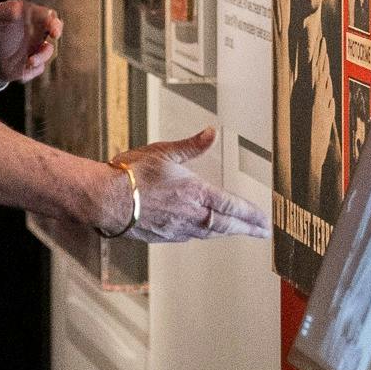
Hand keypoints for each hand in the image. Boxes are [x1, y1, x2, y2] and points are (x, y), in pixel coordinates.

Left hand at [0, 0, 62, 87]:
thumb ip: (8, 10)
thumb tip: (17, 7)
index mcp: (34, 18)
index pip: (49, 17)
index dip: (54, 24)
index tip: (54, 32)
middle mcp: (39, 33)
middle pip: (54, 32)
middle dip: (55, 36)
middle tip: (52, 40)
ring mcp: (37, 49)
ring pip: (46, 54)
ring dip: (41, 58)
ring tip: (30, 62)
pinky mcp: (33, 65)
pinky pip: (37, 69)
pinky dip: (31, 72)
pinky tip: (20, 74)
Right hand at [104, 127, 269, 245]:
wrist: (104, 200)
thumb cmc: (130, 175)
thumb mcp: (164, 152)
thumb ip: (191, 145)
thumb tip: (211, 133)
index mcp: (195, 193)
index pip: (233, 207)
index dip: (252, 215)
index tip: (266, 222)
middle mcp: (190, 214)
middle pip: (227, 225)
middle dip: (247, 228)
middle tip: (263, 233)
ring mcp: (177, 228)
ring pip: (209, 233)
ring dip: (226, 232)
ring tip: (238, 231)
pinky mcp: (162, 236)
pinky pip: (189, 237)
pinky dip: (203, 234)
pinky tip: (202, 232)